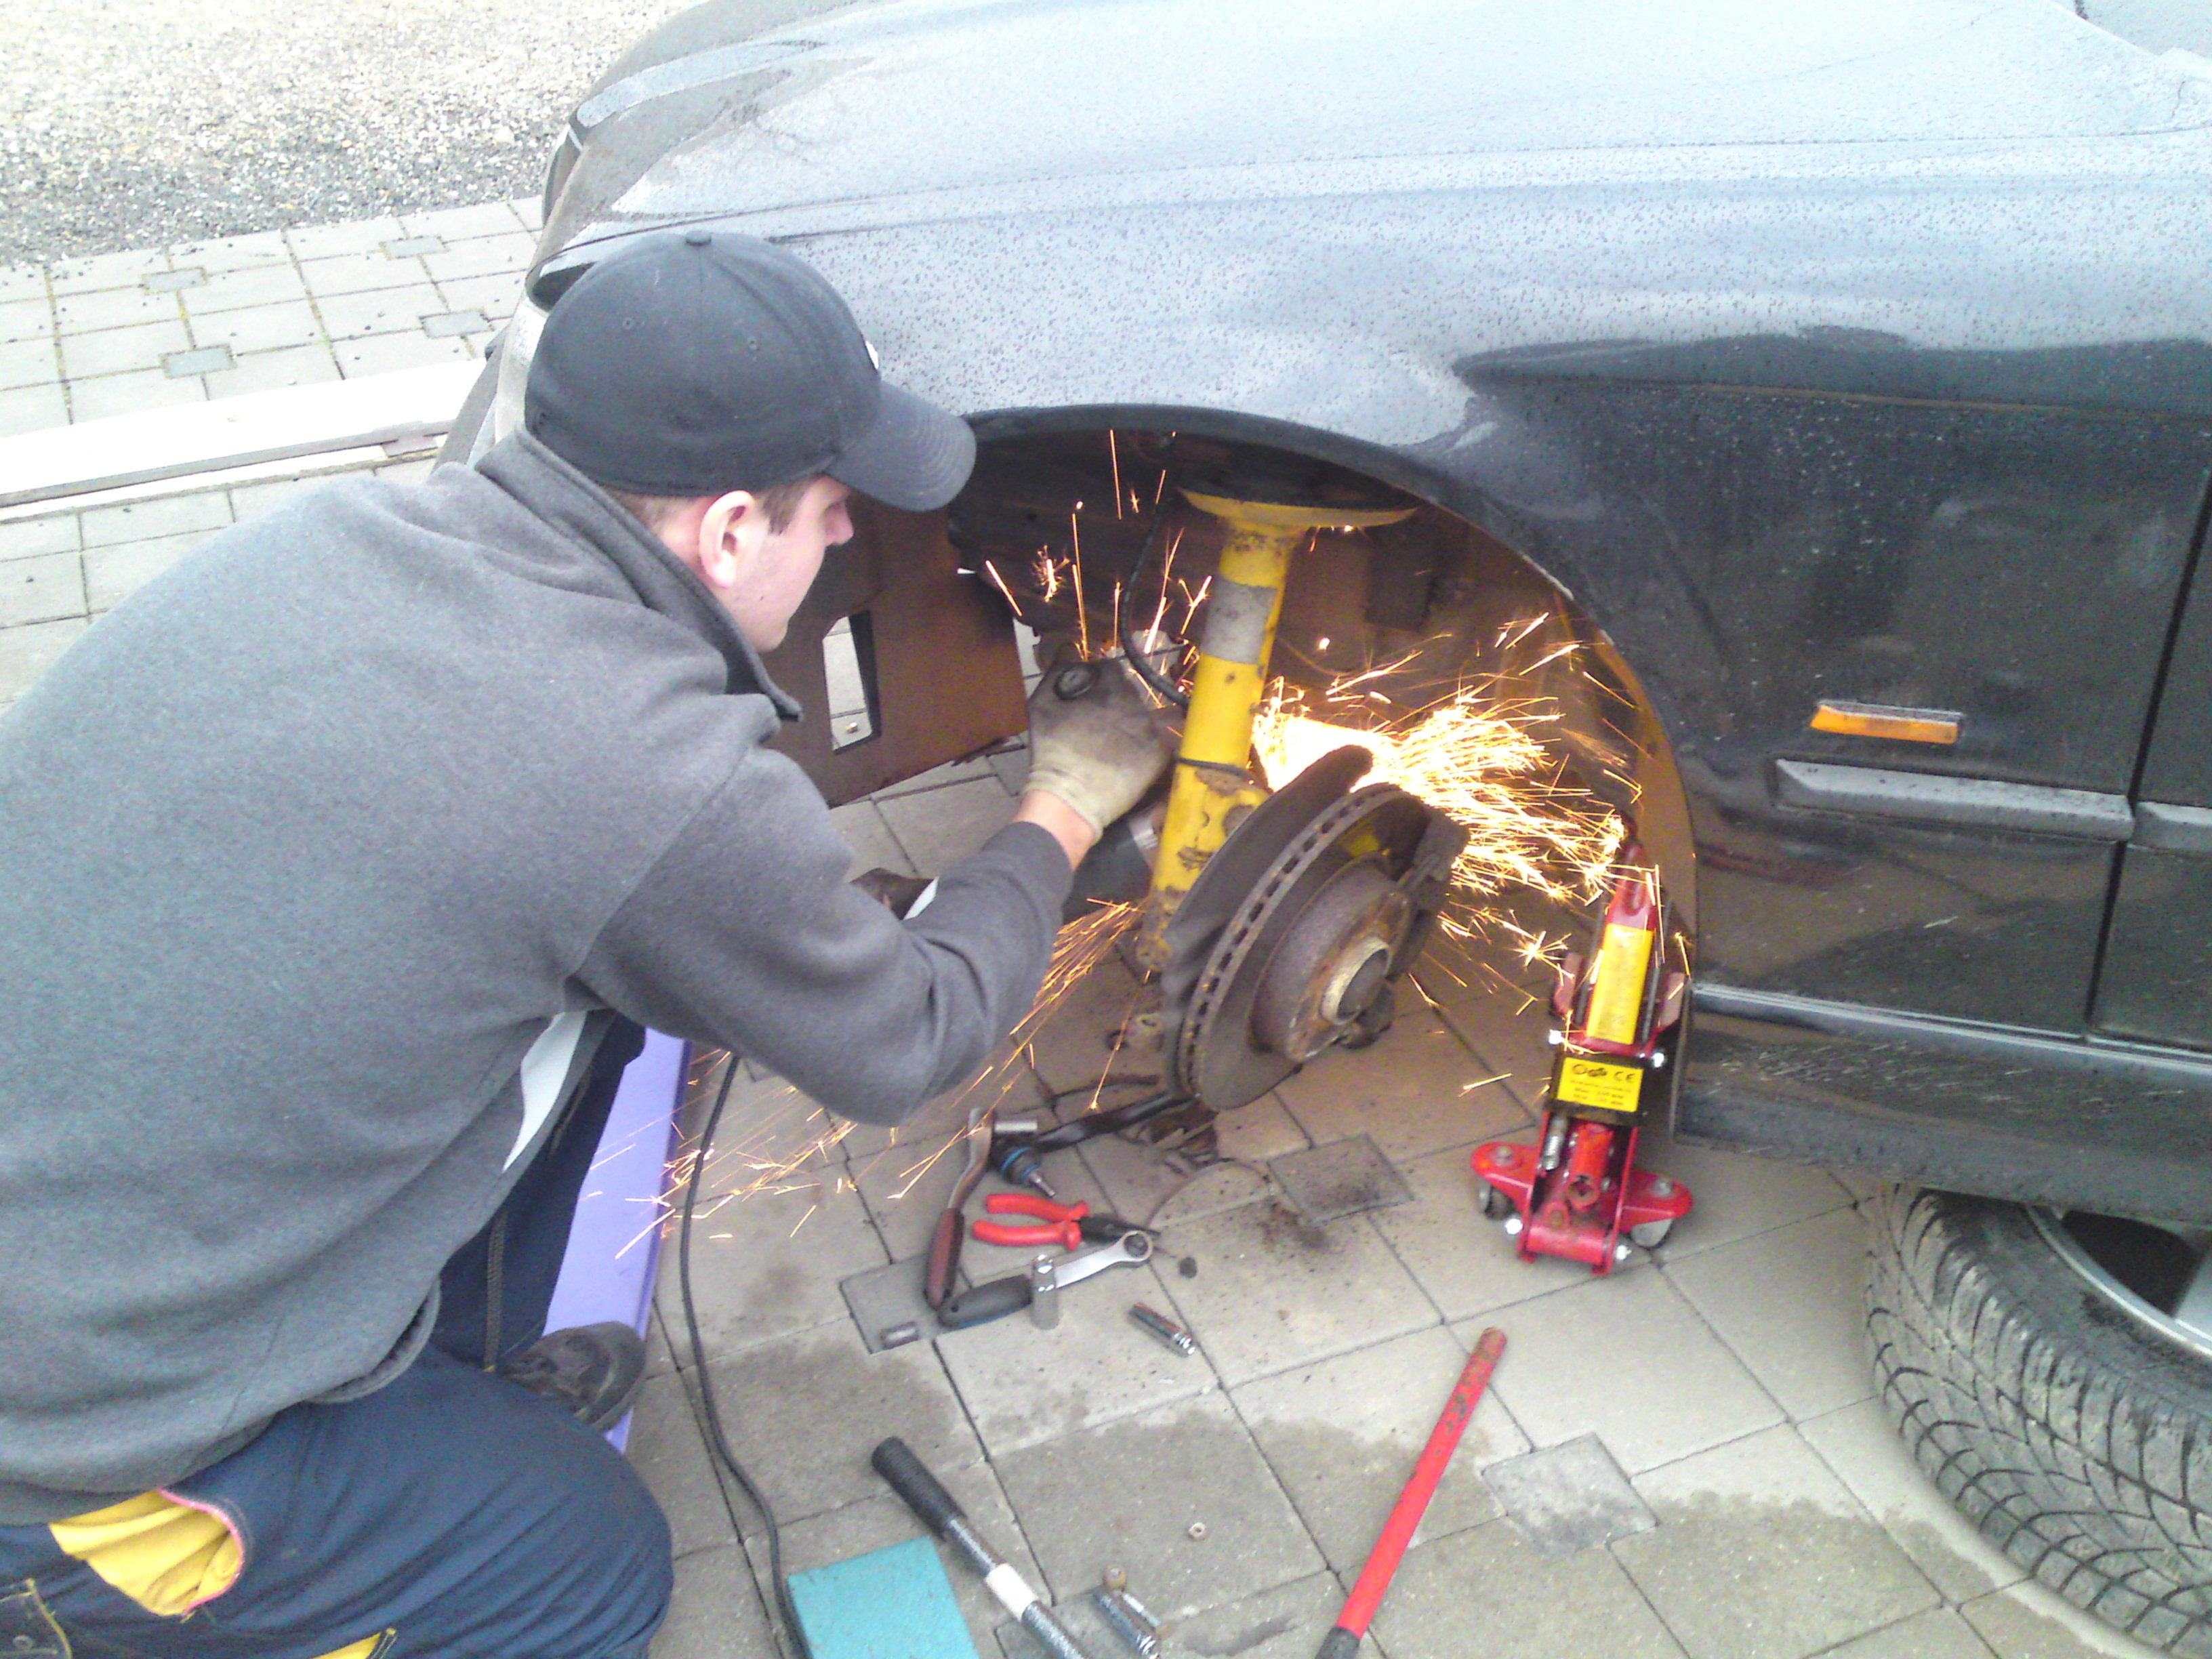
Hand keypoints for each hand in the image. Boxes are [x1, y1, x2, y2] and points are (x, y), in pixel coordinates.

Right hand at [1021, 653, 1175, 838]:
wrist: (1070, 801)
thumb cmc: (1051, 752)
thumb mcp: (1042, 705)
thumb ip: (1057, 671)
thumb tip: (1069, 652)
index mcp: (1111, 690)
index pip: (1112, 669)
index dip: (1099, 679)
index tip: (1090, 692)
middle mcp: (1138, 706)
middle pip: (1130, 692)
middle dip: (1115, 700)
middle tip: (1099, 722)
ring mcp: (1152, 733)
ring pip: (1145, 716)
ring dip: (1131, 723)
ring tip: (1114, 743)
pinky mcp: (1160, 758)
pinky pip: (1158, 742)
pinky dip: (1145, 746)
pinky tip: (1128, 757)